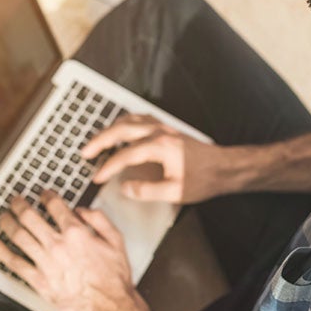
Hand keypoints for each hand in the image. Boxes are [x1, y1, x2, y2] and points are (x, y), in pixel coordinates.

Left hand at [0, 192, 135, 310]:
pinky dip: (2, 252)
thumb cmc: (114, 279)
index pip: (54, 206)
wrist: (109, 308)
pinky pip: (14, 263)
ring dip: (7, 223)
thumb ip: (99, 220)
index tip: (43, 194)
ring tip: (3, 217)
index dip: (46, 196)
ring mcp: (45, 263)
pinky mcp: (38, 281)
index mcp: (76, 233)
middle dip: (20, 205)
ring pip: (18, 236)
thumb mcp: (116, 240)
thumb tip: (82, 210)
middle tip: (15, 200)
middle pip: (30, 217)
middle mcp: (57, 245)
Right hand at [80, 113, 231, 203]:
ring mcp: (164, 127)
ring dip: (111, 128)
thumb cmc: (204, 179)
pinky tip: (121, 130)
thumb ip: (147, 190)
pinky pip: (140, 118)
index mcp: (159, 146)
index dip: (108, 167)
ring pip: (130, 120)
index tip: (98, 176)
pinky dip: (126, 122)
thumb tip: (126, 188)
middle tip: (85, 152)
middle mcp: (159, 132)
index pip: (125, 155)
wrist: (224, 167)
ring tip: (98, 141)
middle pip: (121, 129)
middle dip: (100, 140)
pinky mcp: (168, 128)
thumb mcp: (175, 192)